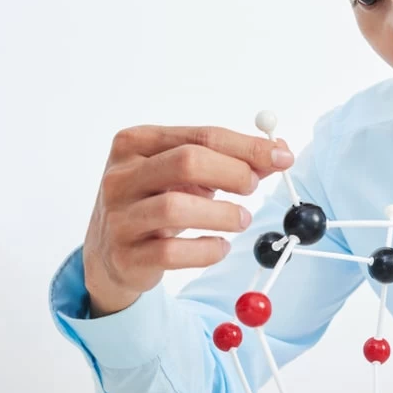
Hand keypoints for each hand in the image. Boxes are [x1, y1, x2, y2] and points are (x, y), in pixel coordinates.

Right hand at [83, 125, 293, 316]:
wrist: (110, 253)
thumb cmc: (154, 202)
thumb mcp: (186, 175)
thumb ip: (229, 162)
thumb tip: (279, 153)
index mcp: (135, 143)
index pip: (200, 136)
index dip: (247, 147)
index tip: (282, 157)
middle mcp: (121, 176)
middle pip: (187, 162)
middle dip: (232, 173)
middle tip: (253, 187)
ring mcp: (119, 217)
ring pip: (176, 208)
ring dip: (222, 214)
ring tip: (241, 219)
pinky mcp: (125, 256)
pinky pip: (172, 252)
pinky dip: (206, 250)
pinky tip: (219, 246)